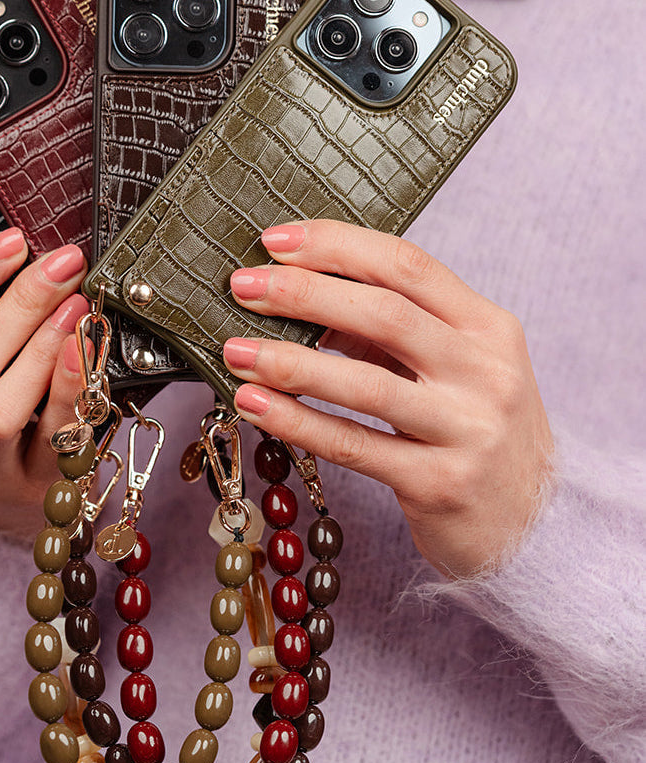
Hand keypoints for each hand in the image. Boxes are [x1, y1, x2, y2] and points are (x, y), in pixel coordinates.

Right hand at [0, 226, 88, 534]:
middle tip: (62, 264)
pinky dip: (69, 392)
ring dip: (42, 350)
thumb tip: (33, 255)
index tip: (13, 240)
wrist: (2, 506)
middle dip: (20, 305)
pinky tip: (86, 354)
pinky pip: (50, 441)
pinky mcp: (27, 491)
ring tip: (77, 306)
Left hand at [224, 219, 553, 577]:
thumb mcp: (449, 366)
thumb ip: (386, 329)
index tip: (274, 240)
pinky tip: (253, 404)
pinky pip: (353, 445)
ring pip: (365, 384)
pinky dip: (296, 420)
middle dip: (304, 293)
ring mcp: (468, 430)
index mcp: (487, 327)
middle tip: (242, 286)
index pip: (407, 265)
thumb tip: (296, 292)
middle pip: (385, 314)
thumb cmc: (472, 429)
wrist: (531, 522)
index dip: (336, 246)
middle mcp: (485, 372)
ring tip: (232, 350)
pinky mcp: (440, 483)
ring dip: (287, 362)